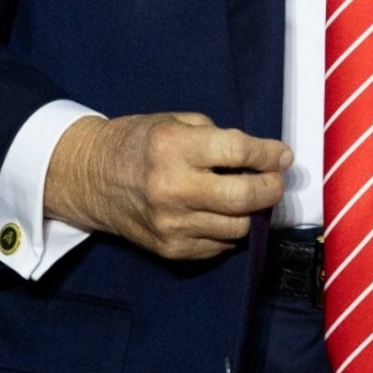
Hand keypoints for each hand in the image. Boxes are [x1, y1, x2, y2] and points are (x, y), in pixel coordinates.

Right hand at [45, 111, 287, 261]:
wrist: (90, 178)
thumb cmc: (137, 143)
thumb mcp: (173, 123)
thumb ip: (216, 138)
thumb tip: (262, 159)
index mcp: (172, 148)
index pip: (236, 153)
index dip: (267, 155)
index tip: (282, 156)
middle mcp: (172, 189)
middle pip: (243, 198)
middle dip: (270, 189)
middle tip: (275, 181)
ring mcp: (171, 224)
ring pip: (237, 228)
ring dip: (250, 213)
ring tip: (248, 198)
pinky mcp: (171, 249)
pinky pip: (219, 246)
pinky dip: (228, 230)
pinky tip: (221, 214)